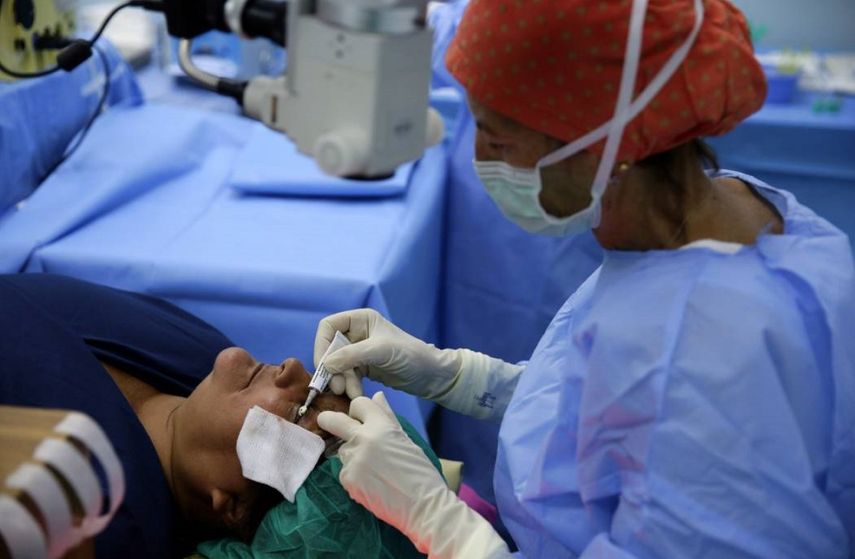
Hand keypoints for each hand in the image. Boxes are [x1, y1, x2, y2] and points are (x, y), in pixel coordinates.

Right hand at [315, 308, 524, 420]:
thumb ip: (352, 355)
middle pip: (330, 348)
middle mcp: (357, 333)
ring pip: (337, 365)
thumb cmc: (411, 355)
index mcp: (361, 319)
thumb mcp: (381, 351)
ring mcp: (359, 351)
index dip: (322, 345)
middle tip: (337, 387)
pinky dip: (348, 385)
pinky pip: (346, 376)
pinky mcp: (363, 368)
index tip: (324, 366)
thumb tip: (326, 364)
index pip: (328, 326)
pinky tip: (355, 395)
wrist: (432, 375)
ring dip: (340, 380)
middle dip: (332, 368)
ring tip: (350, 394)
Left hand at [317, 393, 511, 558]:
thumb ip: (387, 416)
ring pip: (342, 450)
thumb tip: (377, 396)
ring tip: (373, 468)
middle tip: (328, 424)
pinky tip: (371, 481)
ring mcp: (353, 461)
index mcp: (381, 426)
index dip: (359, 410)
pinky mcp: (348, 480)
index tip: (360, 418)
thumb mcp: (406, 439)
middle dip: (328, 420)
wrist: (423, 506)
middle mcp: (362, 440)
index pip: (358, 404)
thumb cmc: (421, 472)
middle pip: (332, 420)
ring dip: (352, 454)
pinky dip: (354, 474)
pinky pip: (344, 470)